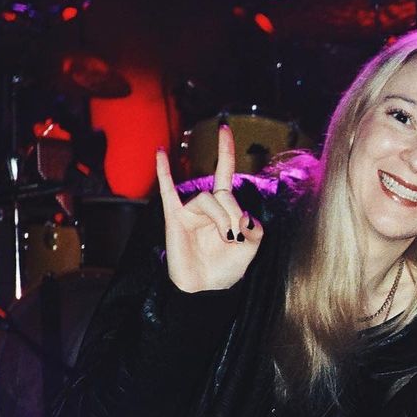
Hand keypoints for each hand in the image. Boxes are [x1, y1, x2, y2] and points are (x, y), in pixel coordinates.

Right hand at [155, 124, 263, 292]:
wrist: (205, 288)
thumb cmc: (226, 268)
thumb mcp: (252, 248)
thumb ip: (255, 229)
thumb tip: (243, 216)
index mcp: (224, 208)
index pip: (224, 173)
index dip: (226, 151)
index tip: (225, 128)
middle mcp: (206, 205)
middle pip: (222, 192)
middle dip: (234, 212)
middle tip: (235, 236)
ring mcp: (190, 210)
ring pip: (206, 199)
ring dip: (220, 217)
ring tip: (225, 236)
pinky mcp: (175, 218)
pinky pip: (167, 191)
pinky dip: (164, 172)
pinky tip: (160, 152)